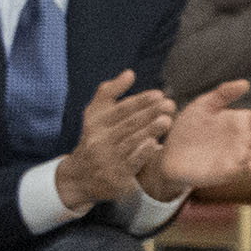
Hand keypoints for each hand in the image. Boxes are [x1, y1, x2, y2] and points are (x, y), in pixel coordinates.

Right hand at [53, 69, 173, 210]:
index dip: (139, 101)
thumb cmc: (95, 139)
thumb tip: (130, 72)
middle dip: (149, 113)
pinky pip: (130, 163)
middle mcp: (99, 140)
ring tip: (167, 120)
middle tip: (169, 104)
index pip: (119, 110)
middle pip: (127, 125)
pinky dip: (143, 153)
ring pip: (130, 142)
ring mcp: (107, 159)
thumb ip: (110, 92)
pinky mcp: (115, 177)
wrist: (80, 177)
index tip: (159, 94)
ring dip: (149, 131)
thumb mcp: (96, 115)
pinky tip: (156, 144)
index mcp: (96, 124)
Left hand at [144, 81, 250, 198]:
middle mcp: (245, 140)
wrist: (169, 153)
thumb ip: (223, 94)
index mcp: (243, 122)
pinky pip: (239, 171)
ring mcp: (238, 157)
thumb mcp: (204, 105)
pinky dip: (248, 169)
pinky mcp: (226, 172)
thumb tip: (245, 83)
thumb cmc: (189, 128)